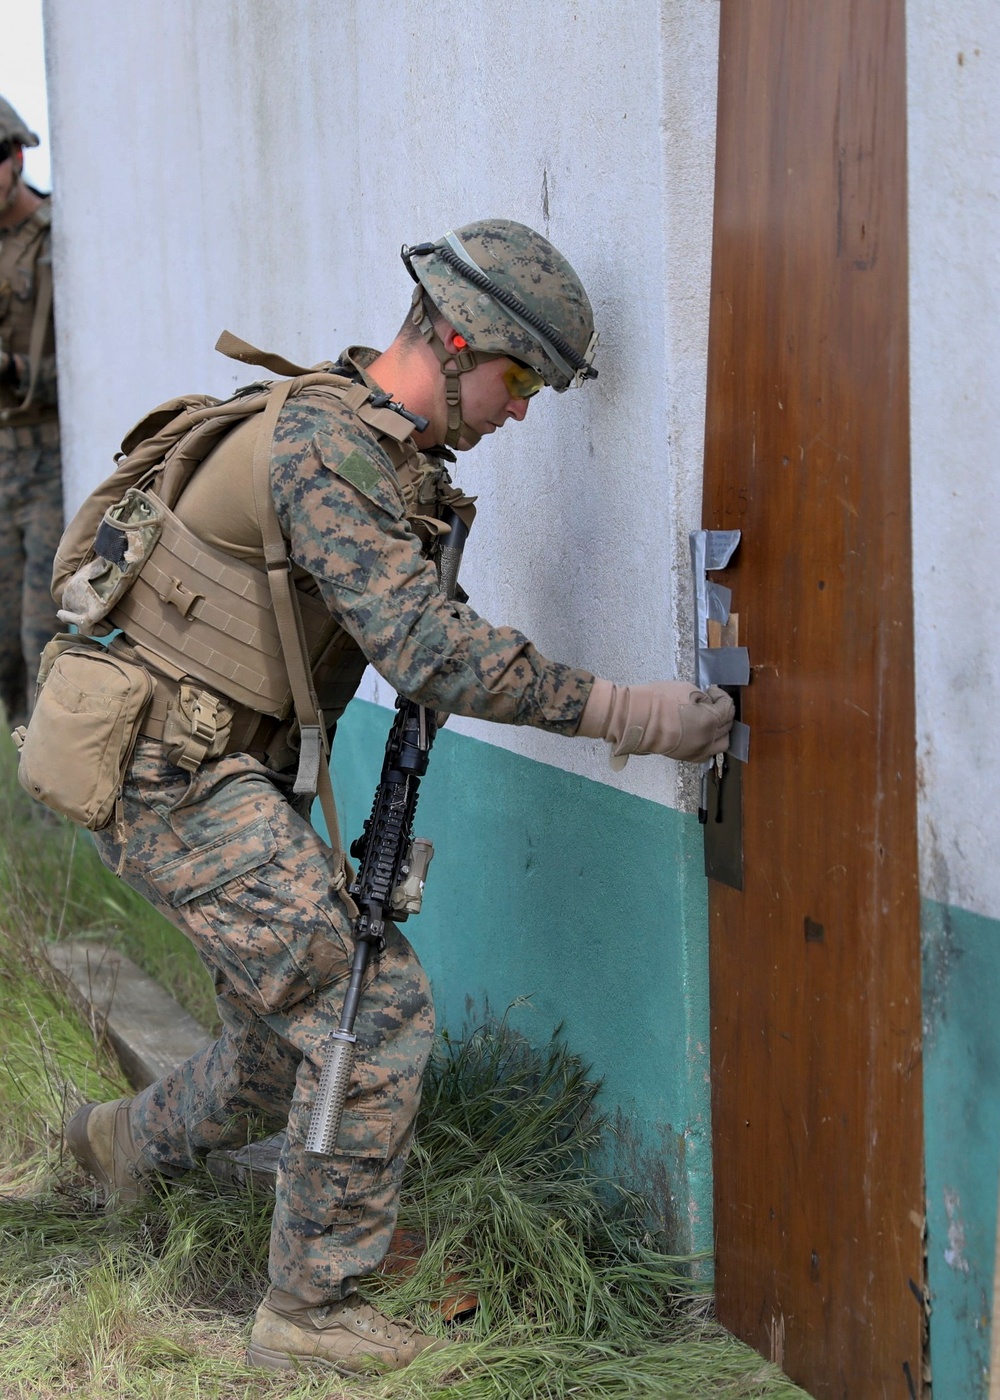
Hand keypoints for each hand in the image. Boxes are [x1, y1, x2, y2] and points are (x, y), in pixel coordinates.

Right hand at [578, 678, 734, 767]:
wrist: (635, 719)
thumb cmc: (658, 701)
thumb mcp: (687, 689)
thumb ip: (703, 698)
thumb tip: (708, 703)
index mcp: (710, 721)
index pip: (728, 708)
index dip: (722, 696)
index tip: (713, 690)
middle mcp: (708, 739)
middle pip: (727, 726)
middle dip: (723, 712)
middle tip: (713, 702)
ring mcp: (698, 750)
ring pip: (721, 743)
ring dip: (721, 730)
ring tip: (711, 720)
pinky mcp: (687, 756)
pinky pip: (707, 753)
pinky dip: (710, 744)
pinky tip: (703, 734)